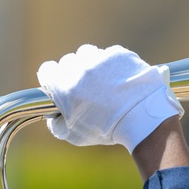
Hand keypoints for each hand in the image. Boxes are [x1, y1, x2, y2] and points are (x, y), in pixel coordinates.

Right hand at [37, 44, 182, 152]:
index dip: (52, 78)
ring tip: (103, 80)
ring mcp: (99, 58)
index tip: (60, 85)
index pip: (47, 70)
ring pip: (88, 53)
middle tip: (85, 87)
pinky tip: (119, 78)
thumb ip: (57, 124)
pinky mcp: (119, 54)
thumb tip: (54, 116)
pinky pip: (109, 54)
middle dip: (73, 72)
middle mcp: (79, 68)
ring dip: (91, 64)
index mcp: (63, 86)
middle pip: (68, 61)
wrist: (141, 118)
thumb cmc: (106, 129)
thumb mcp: (74, 135)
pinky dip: (112, 64)